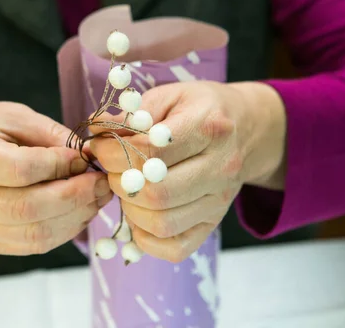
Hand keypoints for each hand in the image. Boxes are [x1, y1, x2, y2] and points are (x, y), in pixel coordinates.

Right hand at [0, 102, 111, 254]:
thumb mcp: (13, 116)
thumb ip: (50, 135)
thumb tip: (89, 156)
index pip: (20, 169)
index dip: (60, 166)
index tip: (84, 158)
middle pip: (27, 208)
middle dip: (75, 196)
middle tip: (101, 182)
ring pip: (33, 234)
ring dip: (75, 217)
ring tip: (95, 197)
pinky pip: (30, 245)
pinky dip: (62, 231)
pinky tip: (78, 212)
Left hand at [90, 81, 285, 262]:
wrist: (247, 129)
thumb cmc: (199, 109)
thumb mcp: (168, 97)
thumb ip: (131, 114)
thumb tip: (96, 129)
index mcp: (209, 127)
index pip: (151, 152)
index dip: (113, 152)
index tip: (99, 146)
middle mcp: (221, 168)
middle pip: (156, 193)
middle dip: (119, 182)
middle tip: (112, 169)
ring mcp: (220, 201)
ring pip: (162, 223)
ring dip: (130, 209)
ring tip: (127, 188)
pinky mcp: (213, 223)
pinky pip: (175, 248)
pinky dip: (147, 238)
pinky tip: (139, 214)